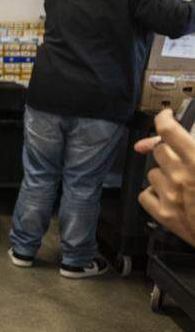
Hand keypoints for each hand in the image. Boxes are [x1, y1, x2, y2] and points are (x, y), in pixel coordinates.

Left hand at [135, 108, 194, 245]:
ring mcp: (170, 196)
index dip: (164, 119)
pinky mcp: (163, 214)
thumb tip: (186, 139)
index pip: (169, 131)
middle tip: (182, 157)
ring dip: (165, 174)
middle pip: (159, 151)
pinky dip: (155, 194)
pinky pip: (145, 194)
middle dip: (169, 151)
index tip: (166, 116)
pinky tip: (170, 195)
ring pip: (152, 173)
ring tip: (183, 182)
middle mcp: (181, 176)